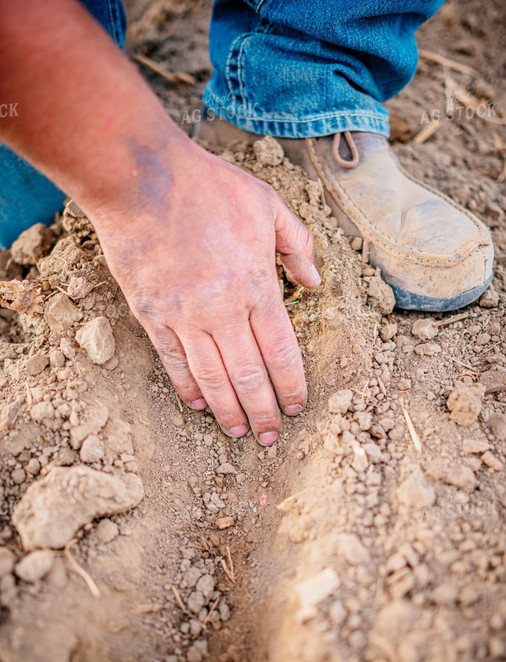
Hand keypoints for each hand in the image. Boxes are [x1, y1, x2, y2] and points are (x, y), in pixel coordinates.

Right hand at [91, 138, 319, 444]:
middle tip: (271, 435)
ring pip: (211, 377)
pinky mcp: (151, 314)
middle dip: (263, 410)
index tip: (296, 406)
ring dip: (228, 410)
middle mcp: (222, 309)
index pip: (281, 352)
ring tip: (239, 431)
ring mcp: (183, 315)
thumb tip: (314, 283)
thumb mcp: (267, 204)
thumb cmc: (209, 186)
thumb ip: (297, 245)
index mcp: (256, 285)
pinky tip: (200, 404)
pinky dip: (187, 386)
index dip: (290, 385)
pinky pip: (172, 361)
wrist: (142, 177)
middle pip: (248, 375)